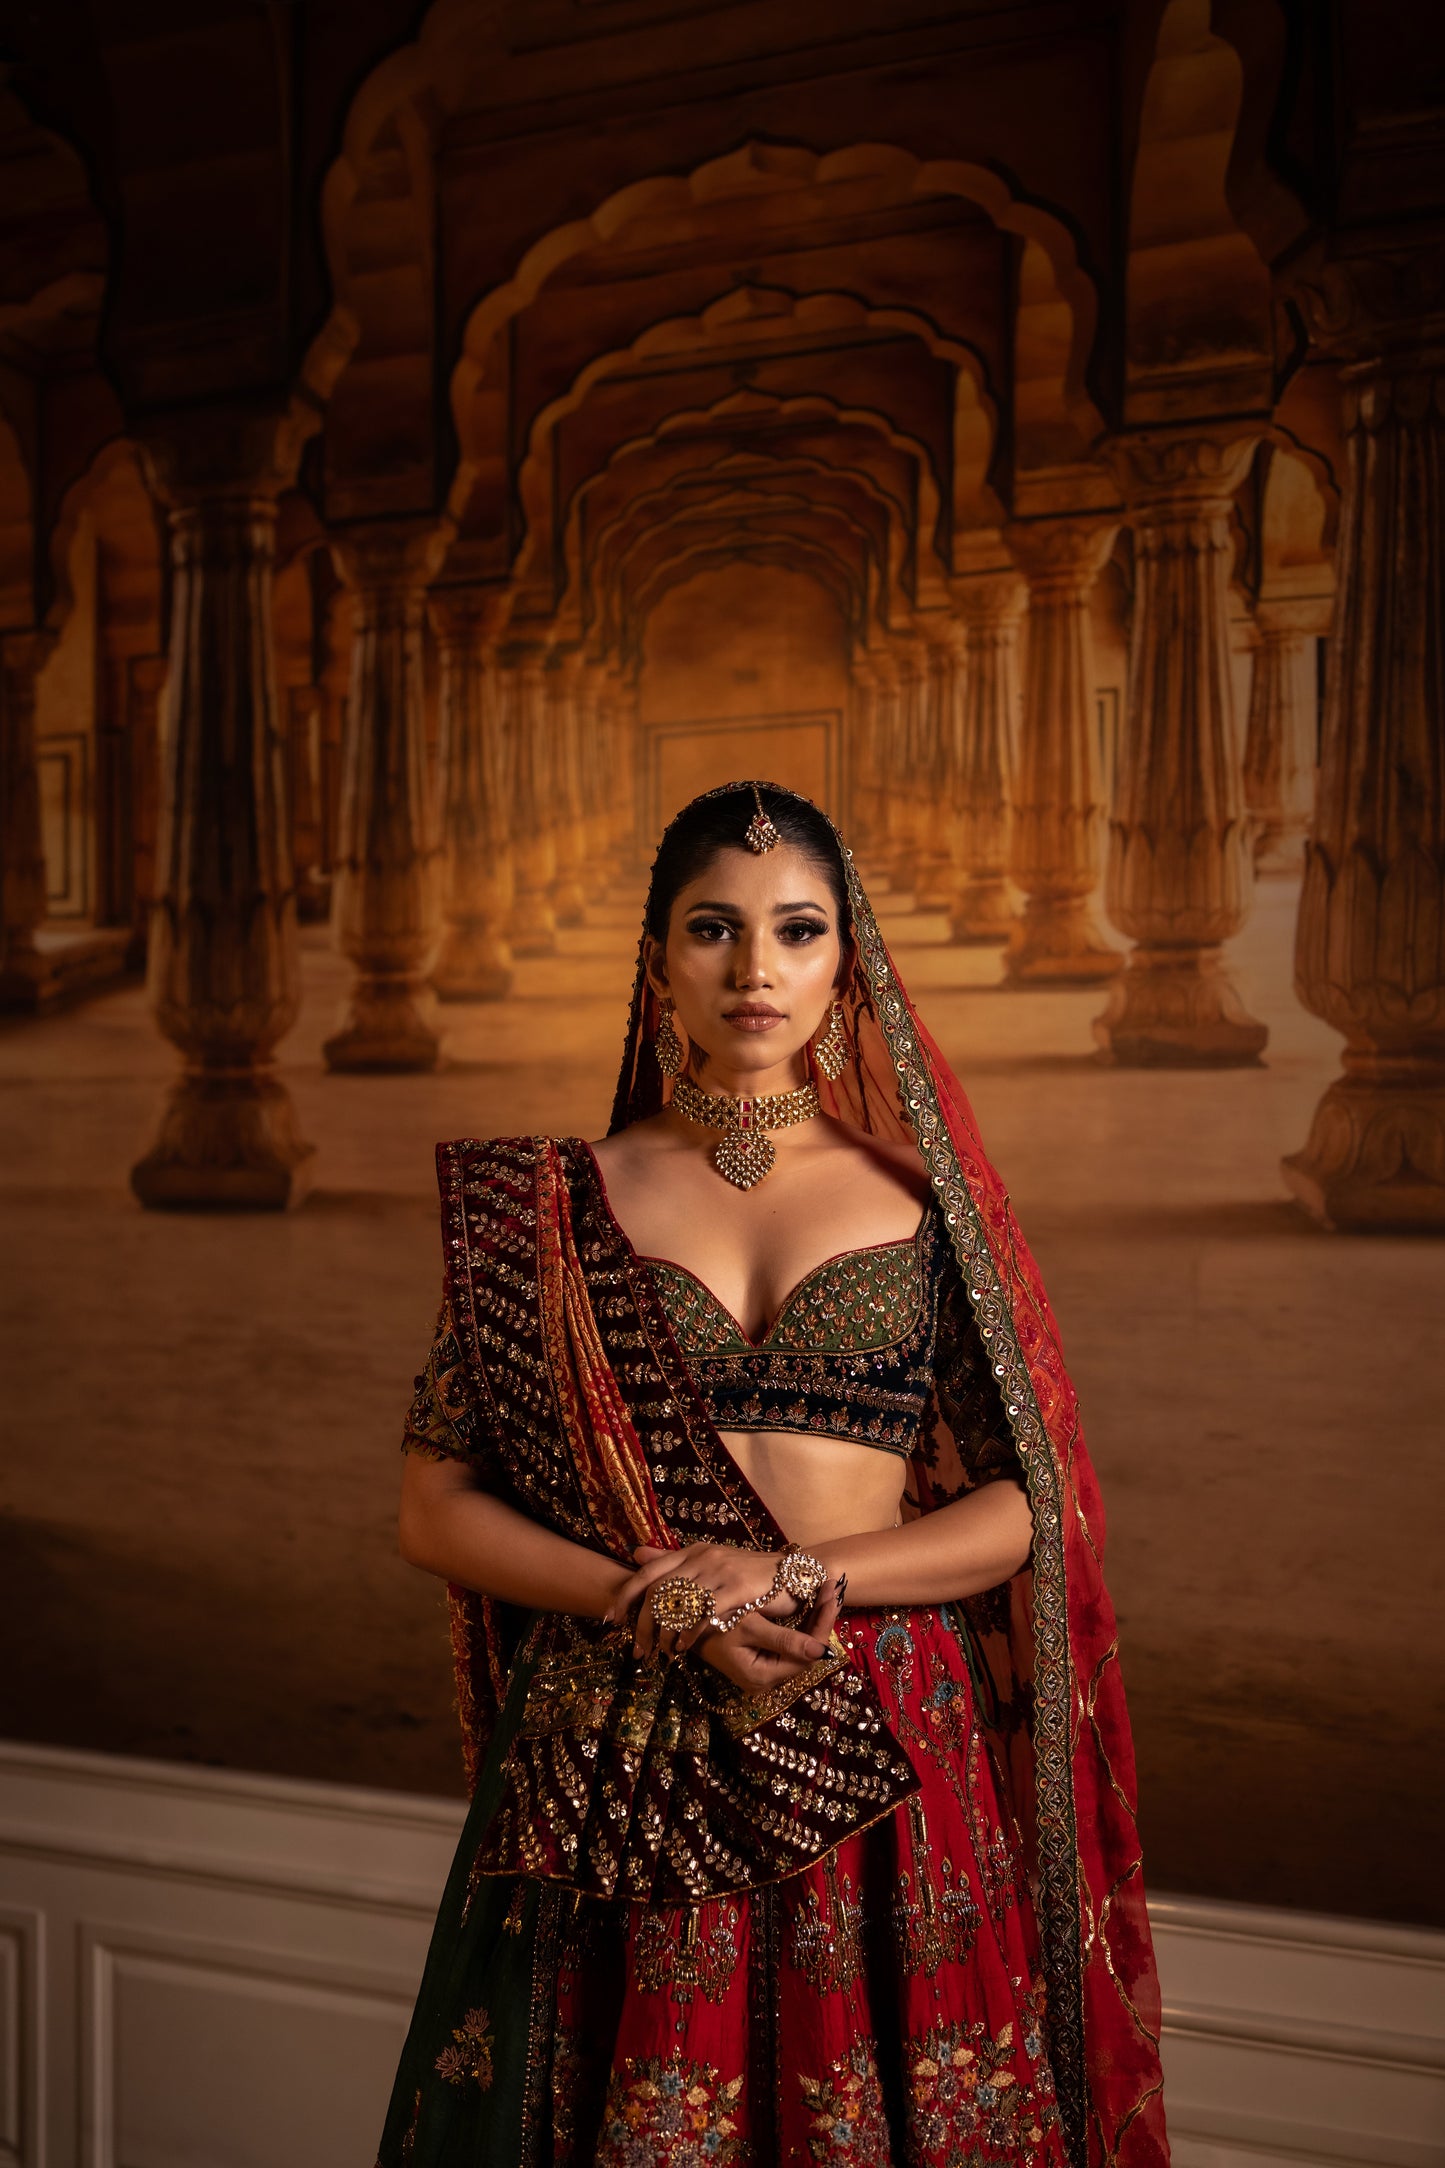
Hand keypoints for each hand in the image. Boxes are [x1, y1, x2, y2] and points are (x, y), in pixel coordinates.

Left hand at [608, 1543, 825, 1662]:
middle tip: (636, 1649)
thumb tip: (636, 1552)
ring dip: (664, 1634)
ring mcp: (720, 1571)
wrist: (796, 1572)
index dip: (625, 1596)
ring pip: (678, 1604)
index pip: (648, 1572)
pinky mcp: (738, 1588)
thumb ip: (673, 1560)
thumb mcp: (709, 1562)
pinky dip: (689, 1633)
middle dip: (642, 1624)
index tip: (611, 1620)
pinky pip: (705, 1613)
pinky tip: (683, 1648)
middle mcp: (702, 1557)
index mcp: (692, 1551)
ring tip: (660, 1654)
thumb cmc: (751, 1574)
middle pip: (658, 1591)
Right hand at [693, 1577, 842, 1696]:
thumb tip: (822, 1652)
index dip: (822, 1623)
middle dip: (821, 1616)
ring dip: (813, 1616)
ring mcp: (764, 1669)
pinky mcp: (760, 1658)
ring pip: (800, 1643)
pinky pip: (789, 1640)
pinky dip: (800, 1620)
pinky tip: (809, 1600)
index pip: (807, 1652)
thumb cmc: (710, 1625)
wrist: (680, 1625)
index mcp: (765, 1675)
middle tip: (833, 1587)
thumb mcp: (747, 1628)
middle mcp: (767, 1678)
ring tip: (826, 1590)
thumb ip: (784, 1640)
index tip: (831, 1593)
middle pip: (807, 1648)